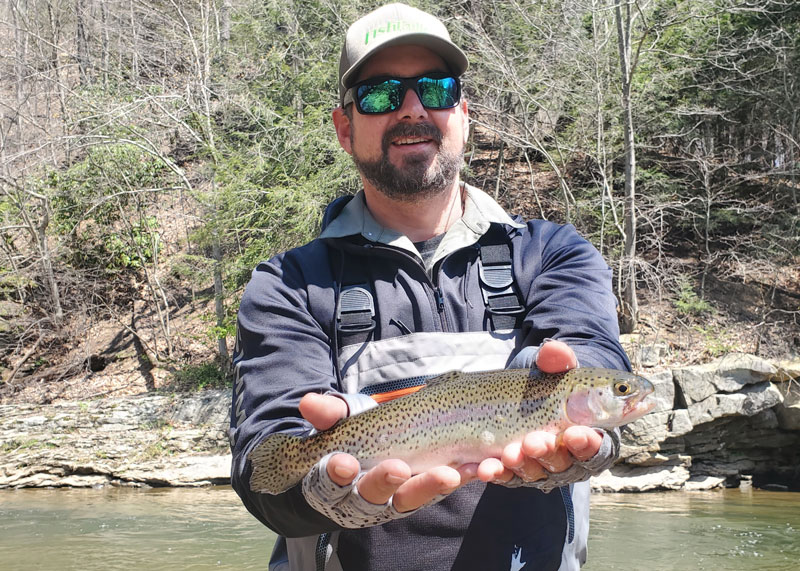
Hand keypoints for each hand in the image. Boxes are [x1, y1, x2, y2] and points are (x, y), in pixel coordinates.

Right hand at [299, 392, 473, 511]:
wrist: (374, 453)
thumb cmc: (350, 438)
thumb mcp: (338, 422)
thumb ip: (327, 414)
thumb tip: (307, 403)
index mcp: (335, 483)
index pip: (330, 483)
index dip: (334, 474)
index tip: (341, 463)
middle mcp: (364, 498)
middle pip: (373, 496)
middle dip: (385, 482)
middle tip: (399, 469)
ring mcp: (396, 498)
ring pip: (410, 499)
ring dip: (431, 485)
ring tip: (451, 472)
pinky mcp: (425, 493)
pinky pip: (441, 489)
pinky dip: (459, 479)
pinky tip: (476, 466)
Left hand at [476, 339, 602, 483]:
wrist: (517, 396)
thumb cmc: (548, 385)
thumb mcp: (553, 370)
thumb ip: (558, 361)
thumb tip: (552, 347)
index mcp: (588, 434)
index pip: (597, 447)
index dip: (589, 444)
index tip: (577, 434)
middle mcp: (567, 456)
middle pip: (563, 464)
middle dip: (549, 453)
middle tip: (535, 441)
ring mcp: (539, 466)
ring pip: (533, 472)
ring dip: (521, 464)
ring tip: (508, 453)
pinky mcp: (513, 471)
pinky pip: (505, 476)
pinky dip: (494, 472)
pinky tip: (483, 467)